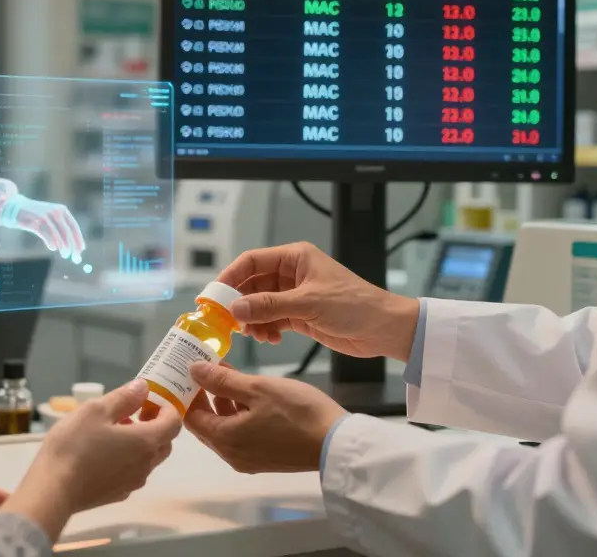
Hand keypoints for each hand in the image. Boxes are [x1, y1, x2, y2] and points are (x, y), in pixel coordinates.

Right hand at [0, 194, 85, 262]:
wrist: (16, 208)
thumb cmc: (36, 217)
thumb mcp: (51, 221)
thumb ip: (60, 231)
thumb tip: (71, 248)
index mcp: (62, 210)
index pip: (73, 226)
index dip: (78, 238)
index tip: (82, 249)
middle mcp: (55, 211)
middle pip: (67, 230)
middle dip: (72, 244)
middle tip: (75, 256)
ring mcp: (45, 215)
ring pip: (57, 233)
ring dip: (62, 245)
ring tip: (66, 255)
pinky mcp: (35, 220)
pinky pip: (45, 233)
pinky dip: (50, 241)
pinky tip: (53, 248)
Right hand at [0, 381, 180, 540]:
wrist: (52, 491)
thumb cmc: (74, 446)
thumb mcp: (95, 410)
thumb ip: (124, 398)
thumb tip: (144, 387)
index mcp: (146, 442)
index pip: (174, 423)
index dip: (168, 408)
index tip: (151, 400)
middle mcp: (146, 465)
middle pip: (164, 442)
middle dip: (155, 426)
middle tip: (131, 414)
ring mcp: (132, 483)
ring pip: (148, 459)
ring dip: (140, 443)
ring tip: (111, 432)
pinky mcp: (118, 495)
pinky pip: (132, 472)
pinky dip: (127, 460)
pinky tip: (102, 454)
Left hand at [183, 363, 347, 473]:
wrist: (337, 443)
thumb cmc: (296, 412)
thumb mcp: (257, 389)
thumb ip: (222, 380)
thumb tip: (192, 370)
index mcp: (225, 440)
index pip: (191, 417)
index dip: (187, 392)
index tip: (190, 369)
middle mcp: (232, 455)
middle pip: (206, 424)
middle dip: (204, 395)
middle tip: (207, 367)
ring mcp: (250, 459)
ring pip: (225, 428)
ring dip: (223, 402)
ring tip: (228, 372)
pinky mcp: (266, 458)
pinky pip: (242, 434)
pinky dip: (239, 414)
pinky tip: (250, 392)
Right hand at [218, 242, 420, 360]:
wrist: (383, 329)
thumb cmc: (353, 305)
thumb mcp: (308, 303)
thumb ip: (269, 306)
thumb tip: (236, 308)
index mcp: (295, 257)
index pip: (252, 261)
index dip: (230, 277)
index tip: (213, 296)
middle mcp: (292, 273)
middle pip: (252, 284)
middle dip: (240, 303)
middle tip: (228, 322)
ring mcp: (295, 295)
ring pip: (260, 305)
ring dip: (253, 320)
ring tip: (256, 334)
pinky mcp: (300, 315)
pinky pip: (272, 320)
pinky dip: (267, 329)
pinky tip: (272, 339)